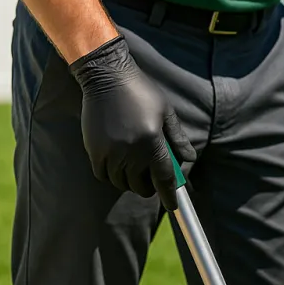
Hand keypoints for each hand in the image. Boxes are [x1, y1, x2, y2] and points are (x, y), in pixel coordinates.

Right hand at [69, 36, 196, 210]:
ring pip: (121, 183)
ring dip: (131, 182)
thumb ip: (178, 139)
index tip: (173, 206)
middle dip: (149, 187)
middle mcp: (130, 151)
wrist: (107, 77)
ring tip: (136, 170)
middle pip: (141, 186)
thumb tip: (189, 159)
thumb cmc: (142, 92)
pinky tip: (119, 166)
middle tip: (152, 179)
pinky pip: (103, 175)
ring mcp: (110, 152)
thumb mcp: (166, 113)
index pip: (163, 178)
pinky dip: (112, 176)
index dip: (169, 195)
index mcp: (152, 142)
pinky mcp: (94, 150)